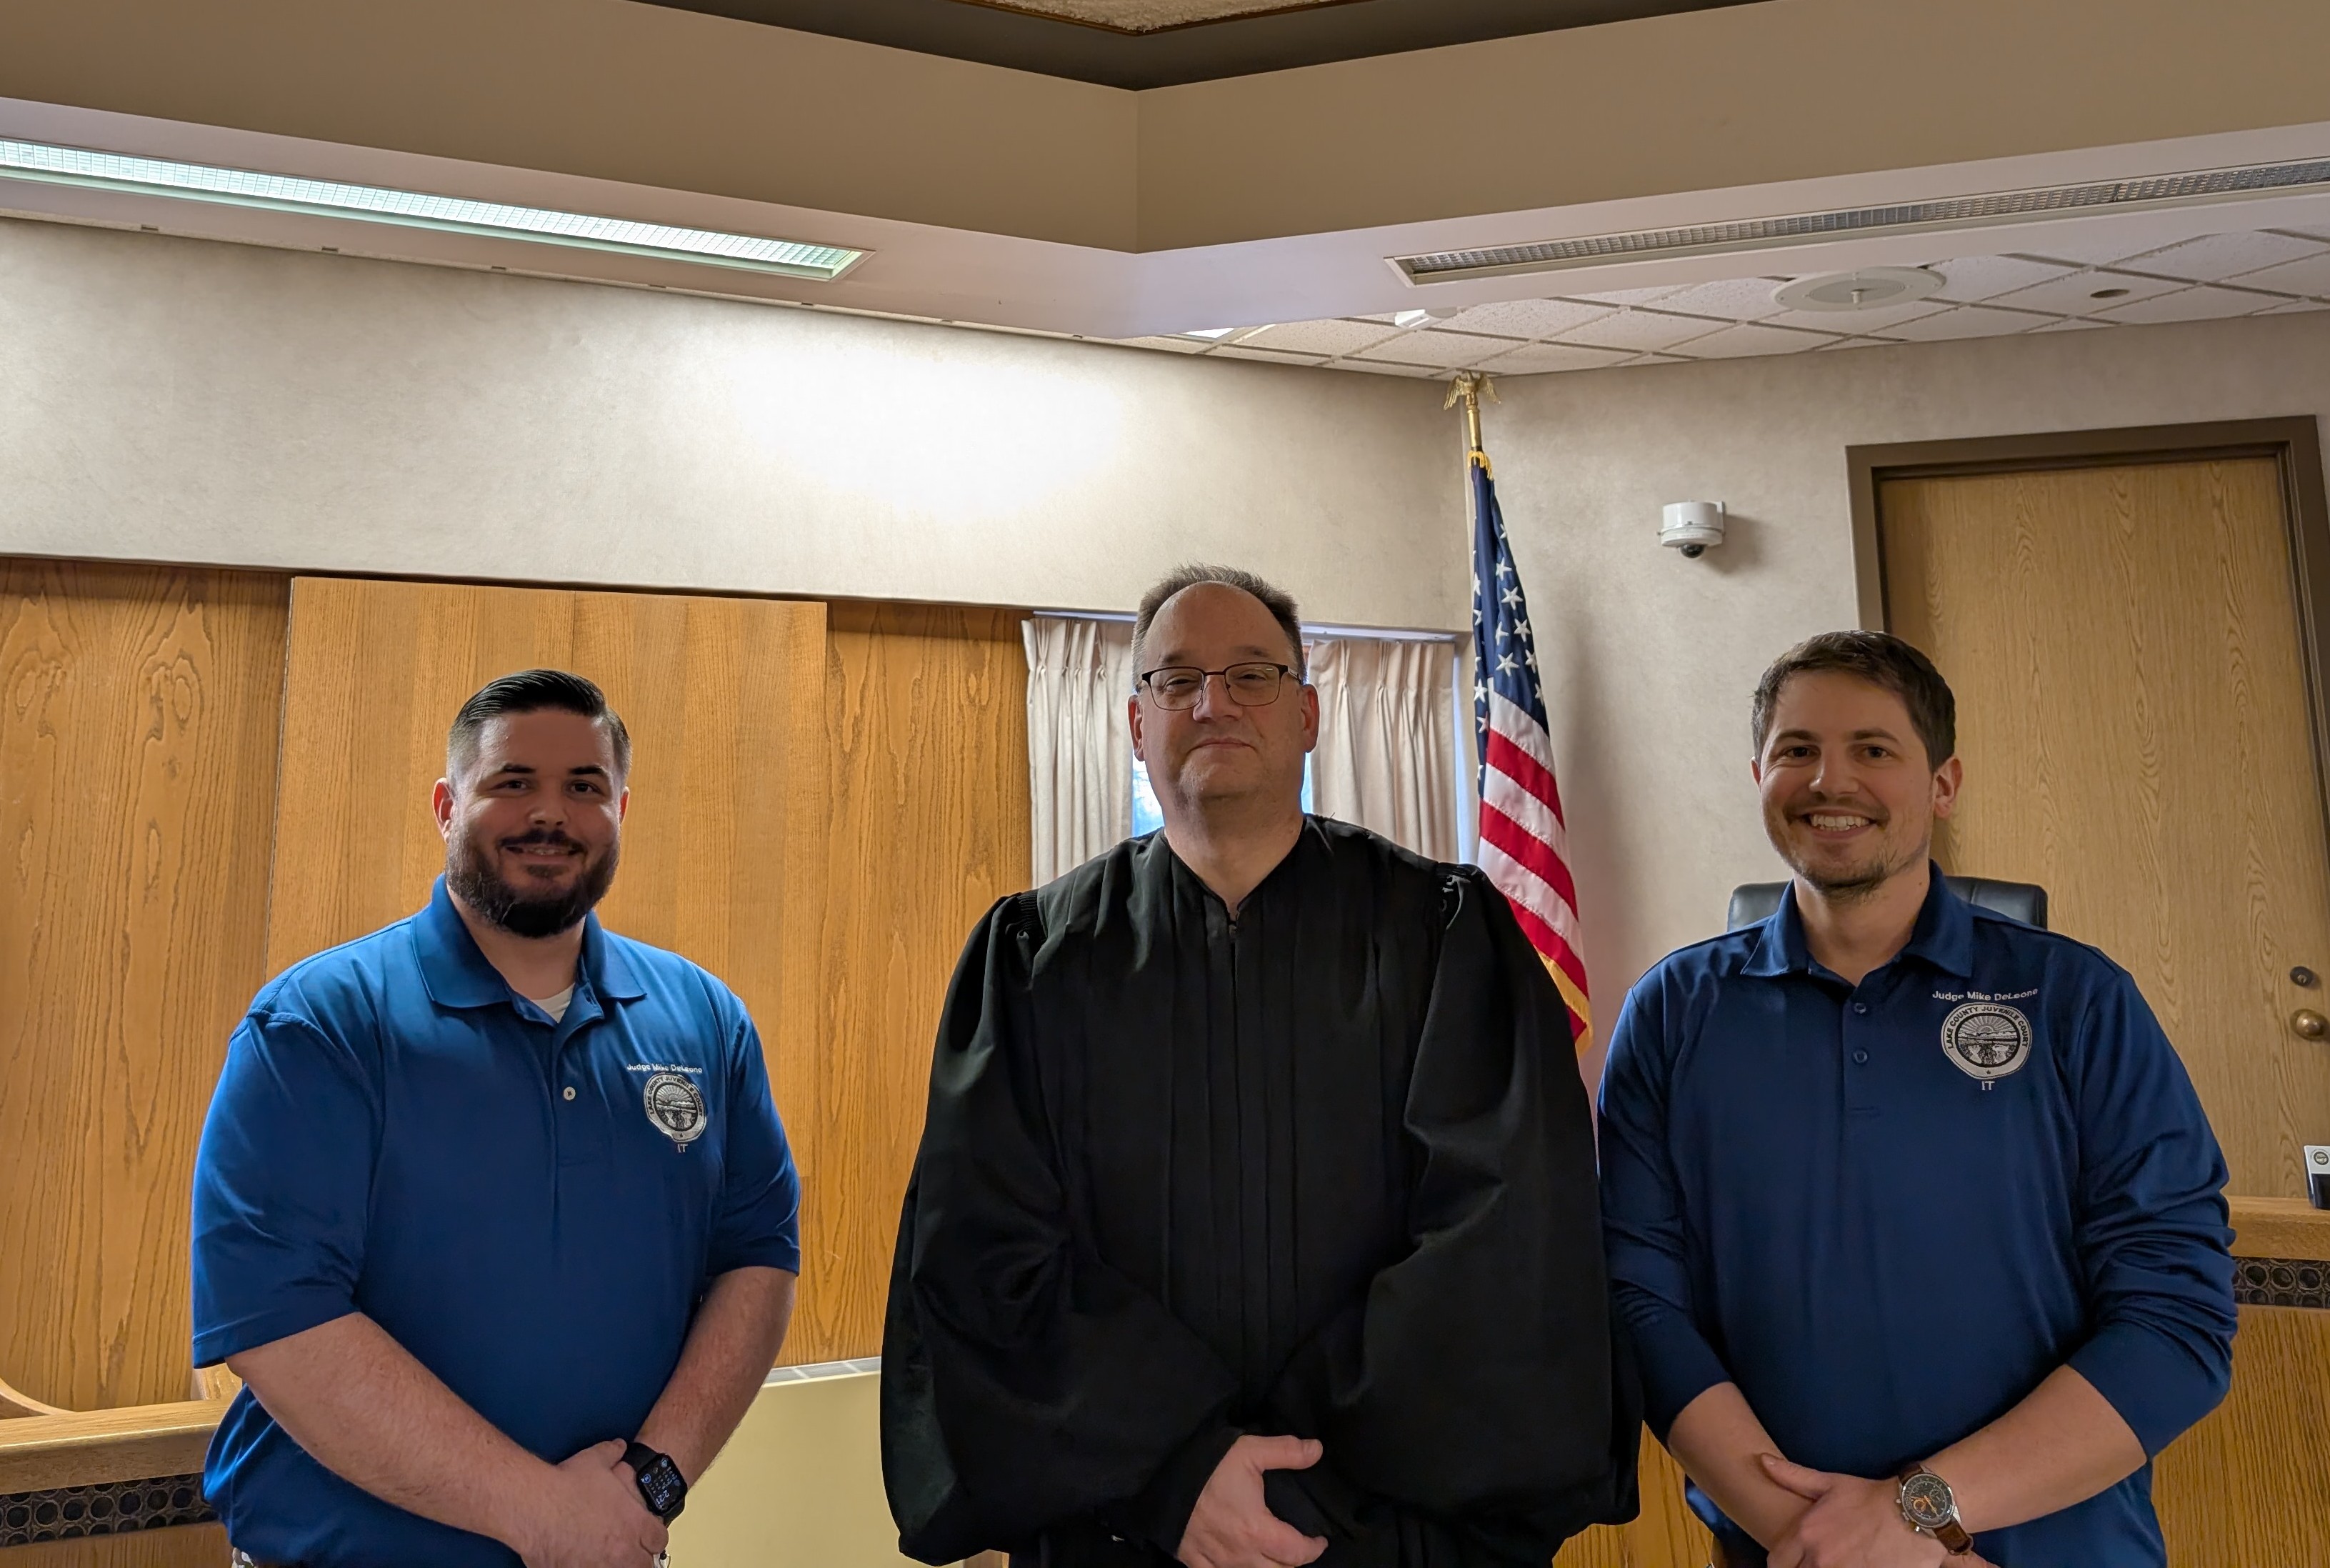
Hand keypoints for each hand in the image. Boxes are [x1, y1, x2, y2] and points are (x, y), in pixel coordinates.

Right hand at [506, 1439, 668, 1567]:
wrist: (534, 1505)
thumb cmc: (566, 1484)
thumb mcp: (595, 1460)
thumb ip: (612, 1452)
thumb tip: (618, 1446)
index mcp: (634, 1523)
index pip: (659, 1539)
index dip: (651, 1536)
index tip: (644, 1535)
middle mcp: (622, 1550)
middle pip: (645, 1564)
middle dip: (638, 1557)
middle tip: (625, 1551)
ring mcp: (600, 1567)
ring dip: (618, 1565)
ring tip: (604, 1558)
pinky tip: (580, 1562)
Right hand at [1176, 1435, 1328, 1567]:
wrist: (1160, 1482)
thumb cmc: (1207, 1468)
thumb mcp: (1248, 1451)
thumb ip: (1286, 1452)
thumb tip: (1317, 1450)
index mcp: (1258, 1531)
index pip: (1297, 1553)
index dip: (1313, 1549)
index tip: (1318, 1540)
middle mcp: (1241, 1555)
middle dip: (1293, 1562)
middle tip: (1296, 1546)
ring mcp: (1217, 1563)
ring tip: (1272, 1555)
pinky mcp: (1196, 1564)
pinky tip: (1239, 1562)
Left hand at [1761, 1455, 1945, 1567]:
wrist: (1916, 1512)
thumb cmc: (1871, 1497)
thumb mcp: (1831, 1484)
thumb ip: (1793, 1476)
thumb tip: (1762, 1460)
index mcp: (1806, 1535)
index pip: (1776, 1563)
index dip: (1783, 1563)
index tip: (1794, 1560)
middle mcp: (1820, 1559)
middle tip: (1816, 1562)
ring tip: (1835, 1564)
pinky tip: (1855, 1567)